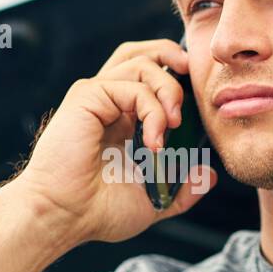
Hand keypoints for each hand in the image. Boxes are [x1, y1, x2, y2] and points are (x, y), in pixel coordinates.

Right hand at [13, 39, 216, 244]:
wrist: (64, 217)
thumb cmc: (97, 212)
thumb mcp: (153, 201)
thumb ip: (182, 189)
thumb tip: (208, 174)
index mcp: (121, 119)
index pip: (149, 75)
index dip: (175, 78)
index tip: (195, 104)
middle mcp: (107, 102)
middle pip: (142, 53)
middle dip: (173, 59)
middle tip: (191, 91)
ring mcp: (96, 96)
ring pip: (142, 63)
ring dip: (168, 90)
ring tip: (174, 125)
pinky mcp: (87, 96)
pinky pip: (132, 85)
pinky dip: (153, 109)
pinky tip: (155, 140)